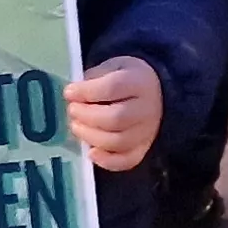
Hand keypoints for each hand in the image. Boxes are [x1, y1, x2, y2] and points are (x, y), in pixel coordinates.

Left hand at [64, 56, 163, 170]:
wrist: (158, 94)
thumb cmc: (129, 79)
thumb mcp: (114, 66)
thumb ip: (94, 77)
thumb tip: (74, 94)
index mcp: (139, 82)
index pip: (113, 88)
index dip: (87, 91)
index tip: (69, 92)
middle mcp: (146, 109)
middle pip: (115, 118)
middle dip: (87, 116)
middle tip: (72, 111)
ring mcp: (147, 132)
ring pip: (118, 142)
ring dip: (91, 137)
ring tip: (77, 126)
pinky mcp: (144, 149)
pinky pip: (127, 161)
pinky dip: (107, 161)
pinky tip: (91, 153)